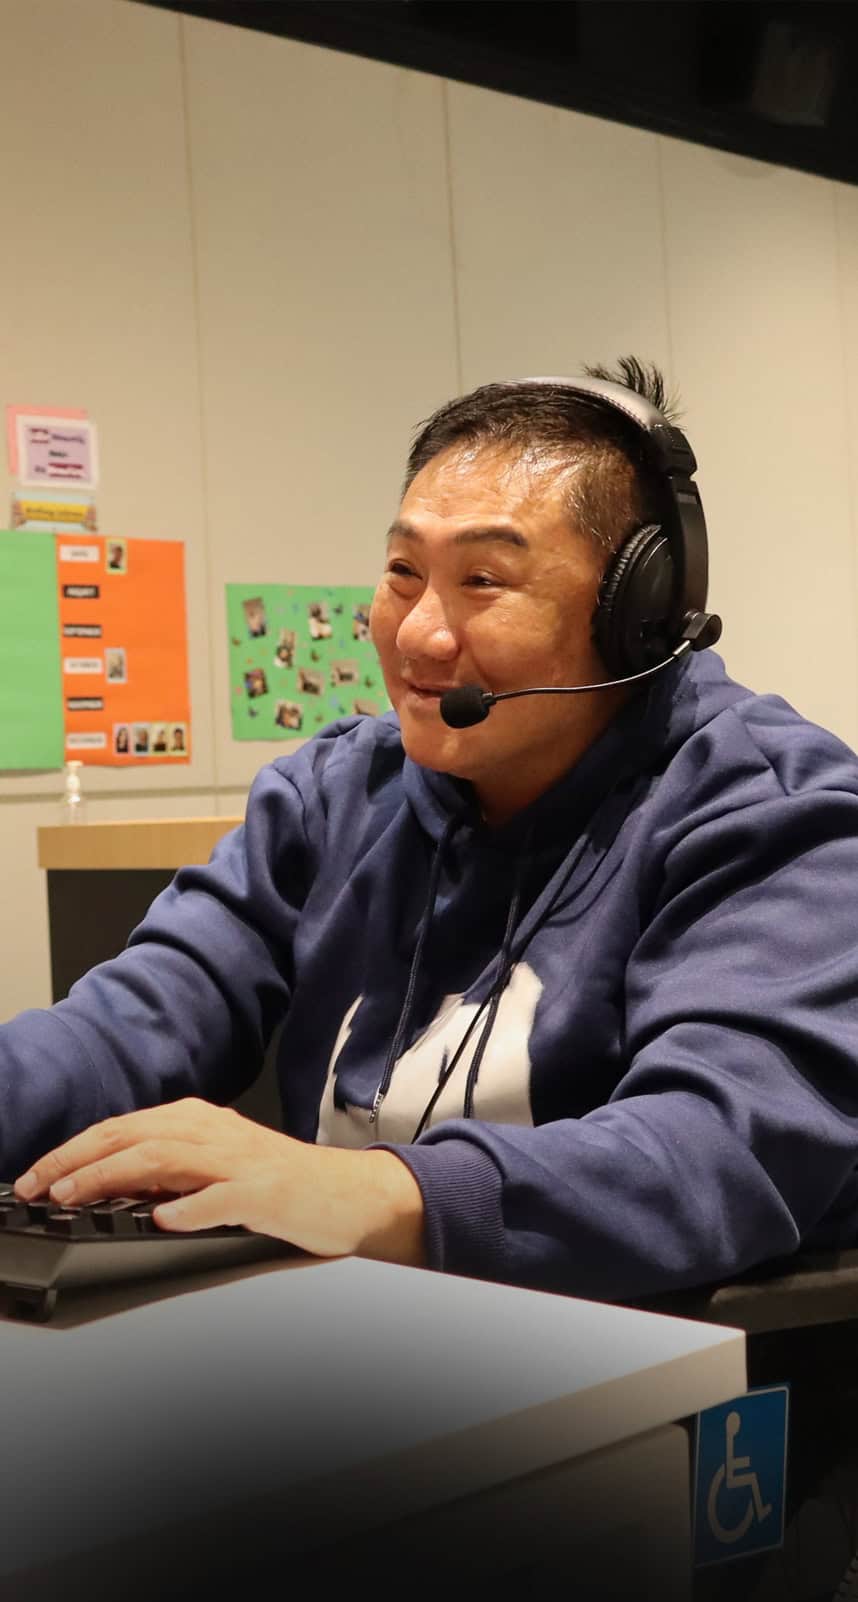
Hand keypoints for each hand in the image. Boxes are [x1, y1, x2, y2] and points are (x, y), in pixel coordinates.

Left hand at [13, 1099, 425, 1264]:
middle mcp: (215, 1133)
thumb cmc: (281, 1183)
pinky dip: (188, 1208)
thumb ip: (167, 1168)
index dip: (74, 1150)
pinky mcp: (265, 1193)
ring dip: (113, 1176)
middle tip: (39, 1184)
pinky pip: (221, 1197)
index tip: (36, 1175)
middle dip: (77, 1159)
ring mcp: (240, 1162)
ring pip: (165, 1158)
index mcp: (199, 1122)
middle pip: (133, 1136)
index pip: (123, 1127)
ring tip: (77, 1195)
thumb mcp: (215, 1165)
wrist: (348, 1193)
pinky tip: (162, 1219)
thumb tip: (106, 1183)